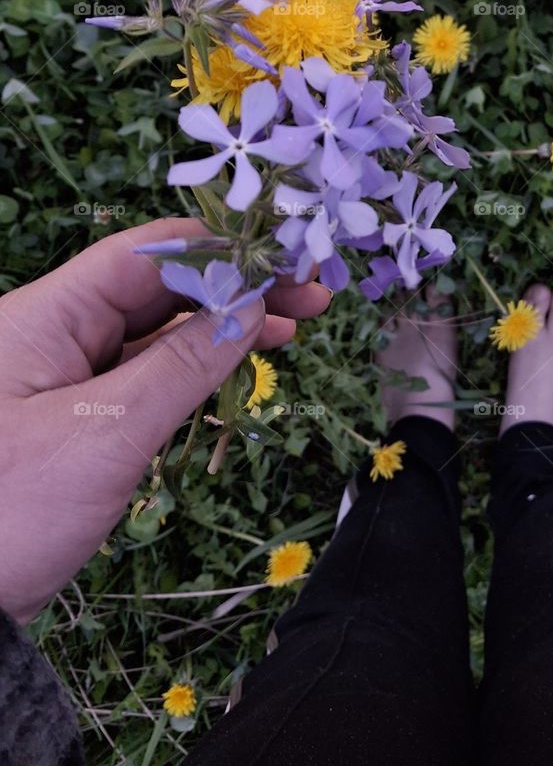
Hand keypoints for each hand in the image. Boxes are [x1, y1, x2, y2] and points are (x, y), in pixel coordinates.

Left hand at [0, 218, 330, 621]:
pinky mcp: (80, 415)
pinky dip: (197, 364)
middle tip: (309, 291)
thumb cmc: (9, 516)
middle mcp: (54, 333)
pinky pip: (147, 372)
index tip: (285, 258)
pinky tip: (242, 359)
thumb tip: (250, 307)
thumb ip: (183, 364)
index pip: (142, 255)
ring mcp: (66, 375)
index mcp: (42, 316)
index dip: (219, 249)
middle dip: (233, 284)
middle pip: (156, 287)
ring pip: (157, 330)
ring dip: (223, 323)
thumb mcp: (106, 435)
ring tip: (294, 323)